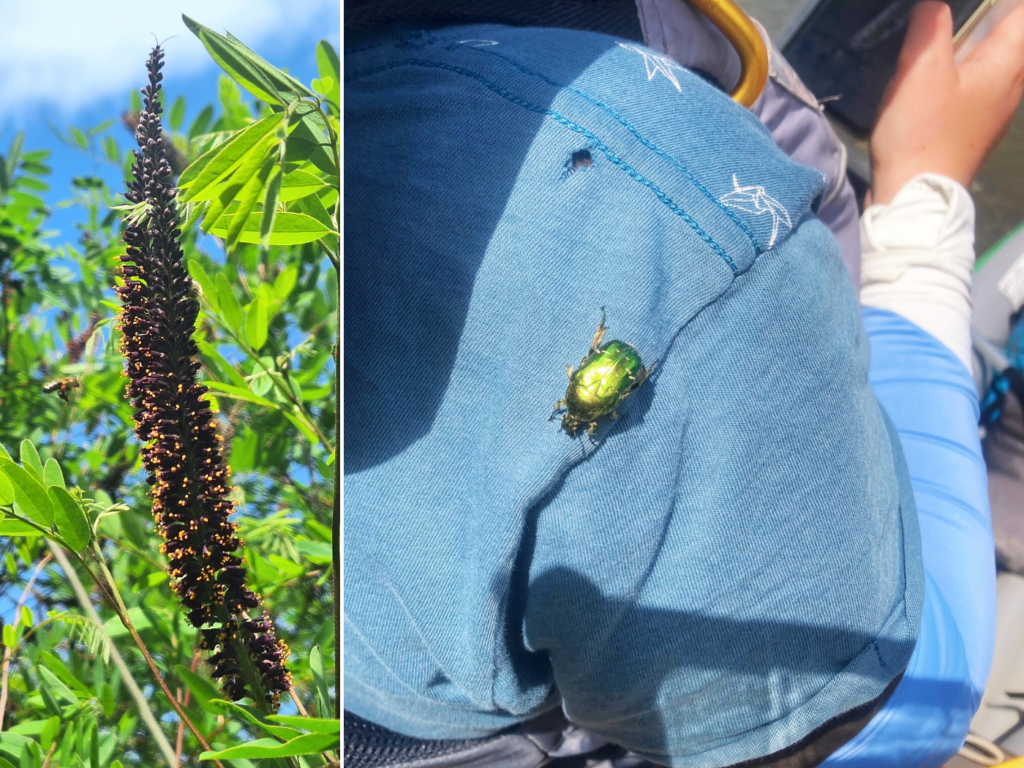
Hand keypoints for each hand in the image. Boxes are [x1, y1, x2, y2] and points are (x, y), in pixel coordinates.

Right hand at [868, 0, 1023, 205]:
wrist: (915, 197)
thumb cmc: (922, 134)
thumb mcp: (920, 71)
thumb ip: (930, 28)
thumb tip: (932, 6)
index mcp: (1006, 65)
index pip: (1020, 14)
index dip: (1005, 4)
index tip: (980, 6)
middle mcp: (1011, 87)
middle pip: (1016, 40)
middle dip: (998, 20)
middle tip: (970, 16)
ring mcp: (996, 113)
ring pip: (1001, 65)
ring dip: (982, 47)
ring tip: (954, 41)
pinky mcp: (976, 132)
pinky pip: (984, 89)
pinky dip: (969, 73)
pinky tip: (941, 81)